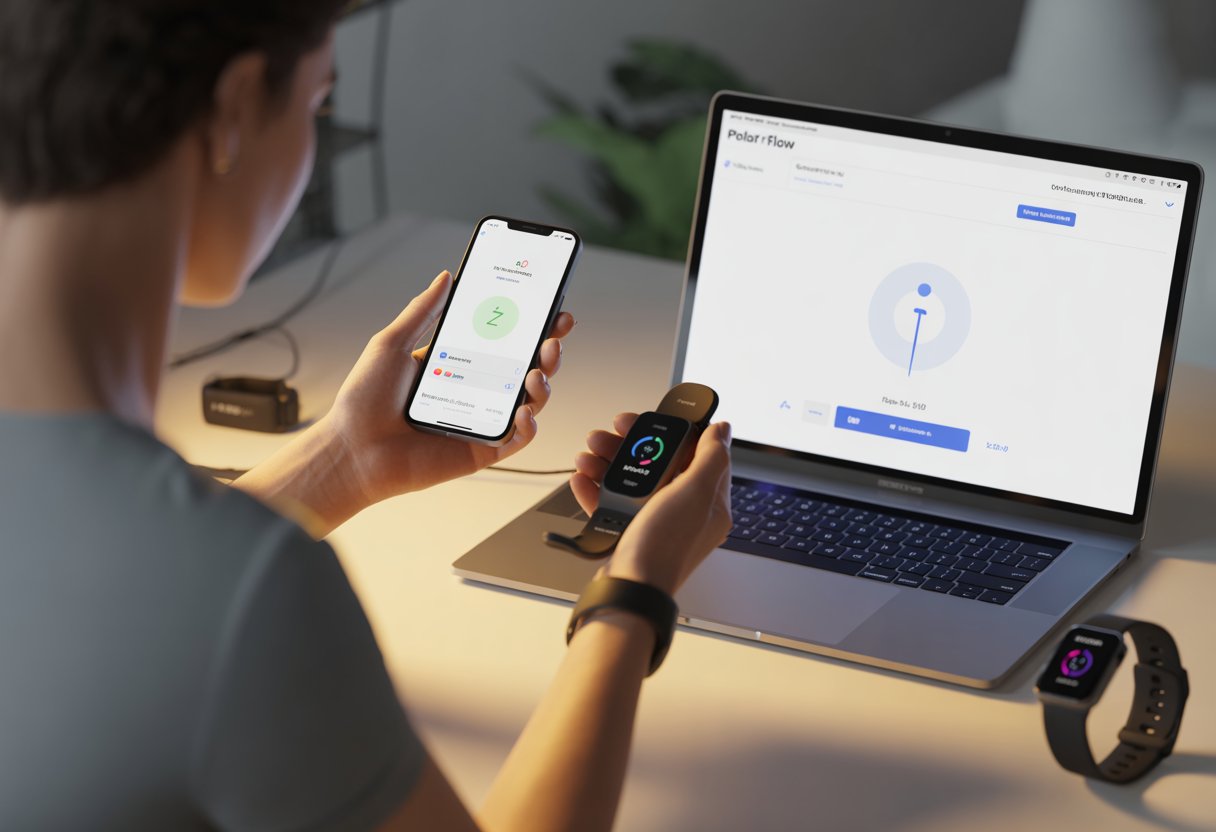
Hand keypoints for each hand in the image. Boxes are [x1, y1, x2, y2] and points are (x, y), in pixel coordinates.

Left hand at [323, 270, 575, 506]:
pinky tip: (524, 412)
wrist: (351, 450)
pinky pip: (517, 439)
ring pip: (530, 402)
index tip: (551, 308)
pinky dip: (528, 426)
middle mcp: (476, 392)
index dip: (533, 326)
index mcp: (459, 364)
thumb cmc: (364, 401)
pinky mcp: (481, 450)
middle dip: (549, 351)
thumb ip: (422, 311)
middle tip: (553, 336)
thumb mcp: (391, 344)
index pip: (505, 342)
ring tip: (537, 372)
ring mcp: (481, 421)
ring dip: (543, 384)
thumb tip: (445, 278)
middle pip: (526, 368)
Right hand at [571, 413, 732, 595]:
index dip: (672, 432)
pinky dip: (597, 488)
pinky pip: (614, 503)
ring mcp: (657, 521)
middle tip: (609, 435)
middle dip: (630, 445)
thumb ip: (711, 456)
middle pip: (660, 463)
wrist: (631, 589)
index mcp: (710, 501)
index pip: (697, 453)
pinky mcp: (632, 532)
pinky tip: (583, 479)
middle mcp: (686, 510)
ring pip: (633, 479)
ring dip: (608, 462)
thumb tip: (723, 429)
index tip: (648, 420)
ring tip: (588, 455)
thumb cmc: (665, 547)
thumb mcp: (695, 492)